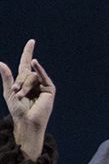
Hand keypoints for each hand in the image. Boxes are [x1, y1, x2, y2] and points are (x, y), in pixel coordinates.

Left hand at [0, 40, 54, 160]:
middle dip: (19, 81)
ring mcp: (43, 85)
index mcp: (24, 81)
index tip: (32, 41)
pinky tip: (35, 63)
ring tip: (23, 96)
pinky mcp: (50, 90)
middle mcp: (35, 81)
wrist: (27, 121)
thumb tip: (1, 62)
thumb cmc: (18, 110)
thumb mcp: (9, 92)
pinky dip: (39, 69)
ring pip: (31, 76)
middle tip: (17, 93)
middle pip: (25, 72)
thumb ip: (7, 77)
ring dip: (25, 86)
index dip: (28, 52)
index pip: (26, 63)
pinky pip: (42, 76)